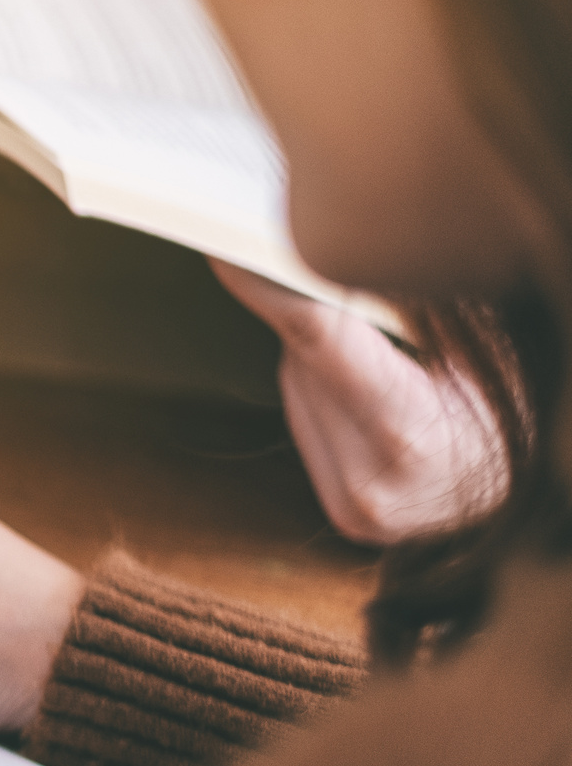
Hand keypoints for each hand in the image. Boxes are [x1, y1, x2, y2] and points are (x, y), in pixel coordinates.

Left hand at [214, 262, 507, 544]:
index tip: (227, 251)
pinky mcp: (347, 516)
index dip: (272, 289)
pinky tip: (383, 399)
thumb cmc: (520, 400)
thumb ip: (406, 298)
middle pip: (303, 363)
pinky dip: (332, 398)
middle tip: (374, 306)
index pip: (319, 340)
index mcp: (408, 434)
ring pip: (299, 392)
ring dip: (327, 361)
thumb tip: (334, 249)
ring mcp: (357, 509)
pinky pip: (310, 427)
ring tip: (401, 365)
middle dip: (328, 322)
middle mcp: (371, 484)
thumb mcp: (480, 338)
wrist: (539, 486)